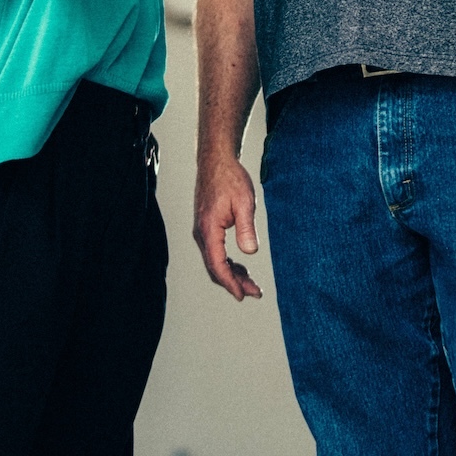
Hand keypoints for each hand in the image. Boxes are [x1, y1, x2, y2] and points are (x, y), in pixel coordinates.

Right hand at [192, 150, 263, 300]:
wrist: (216, 161)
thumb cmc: (231, 179)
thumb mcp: (245, 202)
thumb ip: (246, 228)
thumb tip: (250, 252)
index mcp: (209, 229)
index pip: (217, 265)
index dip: (230, 283)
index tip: (243, 295)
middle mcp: (201, 233)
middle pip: (214, 268)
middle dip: (233, 283)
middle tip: (254, 292)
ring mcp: (202, 231)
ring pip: (213, 261)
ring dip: (230, 274)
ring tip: (250, 283)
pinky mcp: (206, 228)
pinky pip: (214, 252)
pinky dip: (226, 263)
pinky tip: (240, 266)